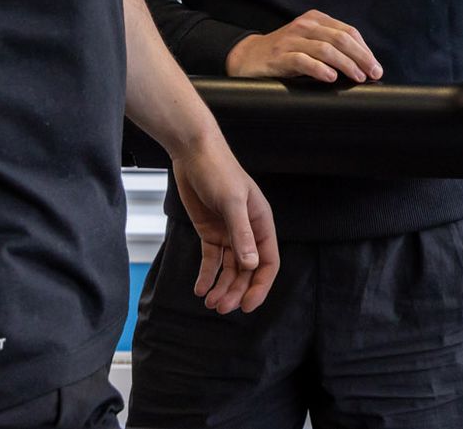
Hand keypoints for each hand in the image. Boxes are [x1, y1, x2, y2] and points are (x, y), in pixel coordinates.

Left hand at [172, 134, 278, 313]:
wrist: (194, 153)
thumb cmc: (218, 171)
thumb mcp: (232, 202)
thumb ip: (242, 233)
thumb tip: (251, 264)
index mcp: (261, 223)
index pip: (268, 262)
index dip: (260, 286)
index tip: (248, 306)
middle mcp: (247, 231)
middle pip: (247, 270)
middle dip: (236, 291)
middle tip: (221, 308)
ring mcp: (228, 233)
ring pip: (229, 269)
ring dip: (221, 287)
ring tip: (210, 303)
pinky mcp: (210, 231)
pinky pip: (212, 260)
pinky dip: (207, 275)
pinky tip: (200, 289)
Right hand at [225, 10, 383, 82]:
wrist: (247, 56)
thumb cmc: (285, 52)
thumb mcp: (309, 42)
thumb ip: (330, 46)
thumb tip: (363, 65)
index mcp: (316, 19)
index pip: (348, 31)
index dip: (365, 49)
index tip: (376, 67)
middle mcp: (304, 26)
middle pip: (341, 39)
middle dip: (361, 57)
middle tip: (373, 74)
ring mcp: (291, 40)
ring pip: (326, 49)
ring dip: (346, 64)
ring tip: (357, 77)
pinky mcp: (279, 56)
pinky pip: (303, 61)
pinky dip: (320, 69)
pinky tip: (331, 78)